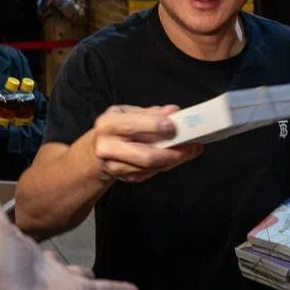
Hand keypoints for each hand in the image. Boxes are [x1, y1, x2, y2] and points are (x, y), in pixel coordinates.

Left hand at [0, 159, 138, 289]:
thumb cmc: (6, 268)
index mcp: (23, 251)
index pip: (29, 238)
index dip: (30, 229)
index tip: (39, 215)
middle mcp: (44, 267)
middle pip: (54, 260)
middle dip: (58, 257)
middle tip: (68, 246)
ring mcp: (64, 282)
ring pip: (79, 275)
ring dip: (87, 274)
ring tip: (96, 270)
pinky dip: (119, 289)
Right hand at [87, 105, 202, 183]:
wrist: (96, 151)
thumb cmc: (116, 128)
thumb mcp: (128, 114)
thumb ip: (151, 113)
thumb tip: (173, 111)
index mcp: (108, 124)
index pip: (132, 126)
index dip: (155, 126)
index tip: (174, 126)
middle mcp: (107, 147)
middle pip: (145, 155)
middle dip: (172, 152)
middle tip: (192, 146)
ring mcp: (114, 166)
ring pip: (150, 167)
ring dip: (173, 160)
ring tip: (190, 151)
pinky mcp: (124, 178)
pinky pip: (150, 173)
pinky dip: (165, 165)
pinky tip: (175, 157)